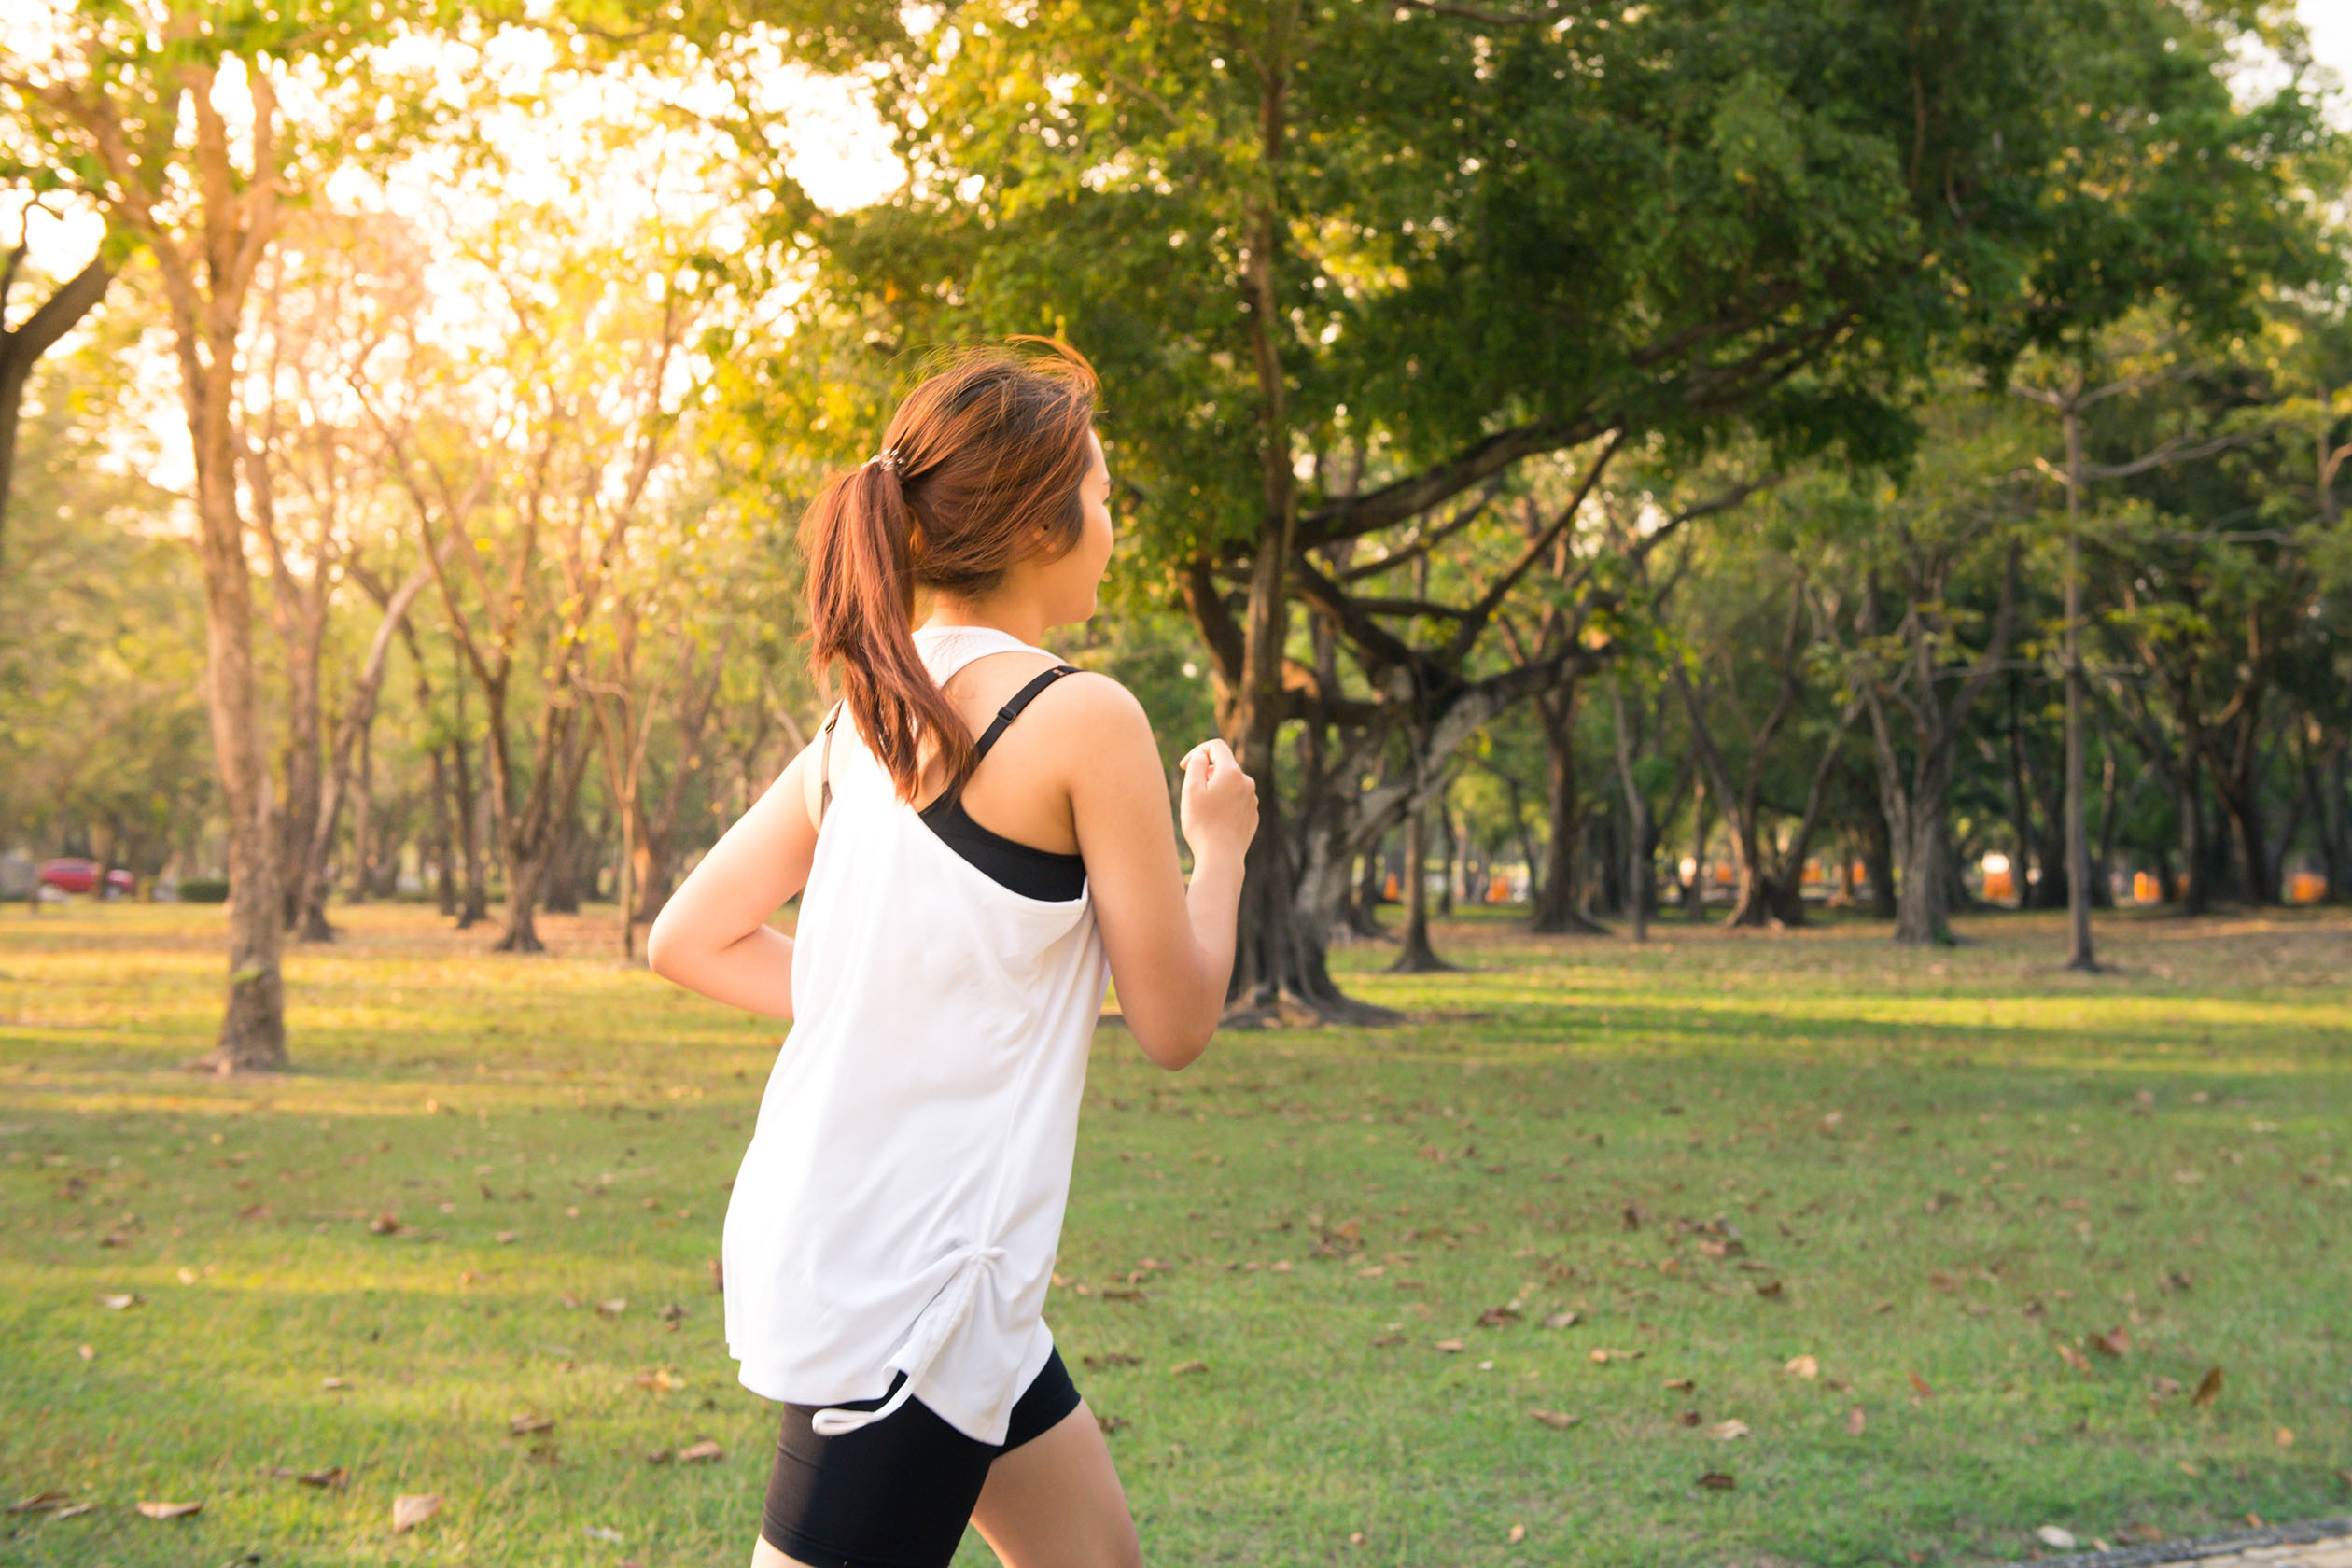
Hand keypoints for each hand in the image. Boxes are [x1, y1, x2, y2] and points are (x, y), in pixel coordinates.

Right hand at [1178, 738, 1257, 861]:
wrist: (1221, 857)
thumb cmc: (1202, 824)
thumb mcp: (1191, 790)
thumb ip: (1196, 765)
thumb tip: (1201, 755)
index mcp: (1232, 772)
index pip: (1216, 746)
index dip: (1198, 751)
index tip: (1184, 766)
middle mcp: (1247, 783)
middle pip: (1223, 766)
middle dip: (1206, 773)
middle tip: (1191, 793)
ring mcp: (1252, 800)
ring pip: (1230, 785)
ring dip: (1215, 789)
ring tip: (1202, 810)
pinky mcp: (1252, 815)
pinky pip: (1236, 801)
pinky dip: (1224, 804)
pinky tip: (1214, 821)